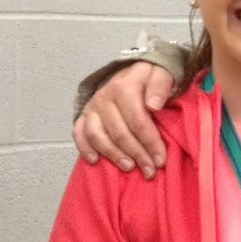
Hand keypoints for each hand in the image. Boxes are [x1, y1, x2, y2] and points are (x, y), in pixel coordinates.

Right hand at [73, 62, 175, 176]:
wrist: (132, 71)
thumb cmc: (149, 77)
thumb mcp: (162, 73)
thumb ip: (160, 86)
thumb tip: (153, 106)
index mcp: (124, 87)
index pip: (138, 121)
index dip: (150, 143)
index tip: (161, 159)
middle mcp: (104, 97)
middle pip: (119, 133)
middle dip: (136, 154)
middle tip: (150, 170)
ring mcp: (92, 107)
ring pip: (97, 136)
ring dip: (113, 155)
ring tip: (129, 167)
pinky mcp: (84, 114)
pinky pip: (78, 133)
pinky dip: (84, 148)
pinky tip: (95, 161)